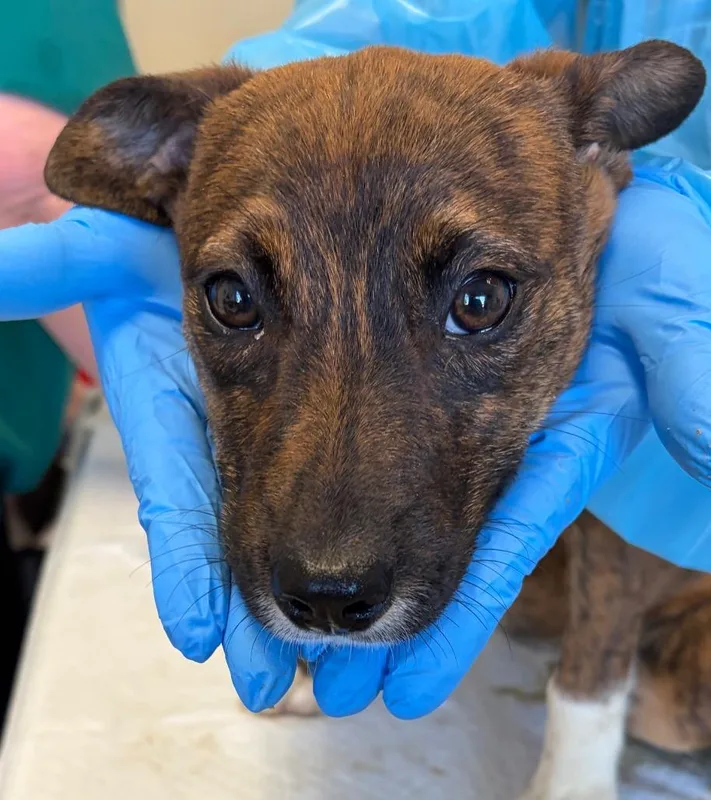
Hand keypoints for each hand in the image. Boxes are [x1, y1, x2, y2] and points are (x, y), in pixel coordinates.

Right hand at [0, 210, 301, 706]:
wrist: (188, 250)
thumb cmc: (143, 250)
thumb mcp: (97, 252)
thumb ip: (48, 268)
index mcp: (165, 406)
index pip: (175, 496)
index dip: (183, 564)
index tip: (199, 631)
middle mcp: (210, 435)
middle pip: (233, 534)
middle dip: (250, 611)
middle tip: (273, 682)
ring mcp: (251, 436)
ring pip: (276, 529)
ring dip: (294, 601)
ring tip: (325, 670)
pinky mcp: (298, 419)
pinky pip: (311, 491)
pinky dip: (326, 544)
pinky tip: (358, 593)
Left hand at [308, 168, 710, 718]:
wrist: (609, 213)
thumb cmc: (654, 257)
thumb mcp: (678, 309)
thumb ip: (691, 377)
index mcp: (562, 436)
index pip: (505, 537)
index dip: (457, 612)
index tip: (408, 683)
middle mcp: (508, 439)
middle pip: (436, 545)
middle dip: (381, 622)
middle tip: (326, 690)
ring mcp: (468, 415)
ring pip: (400, 511)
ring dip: (346, 581)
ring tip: (284, 649)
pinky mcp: (429, 377)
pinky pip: (375, 443)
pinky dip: (332, 495)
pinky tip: (281, 533)